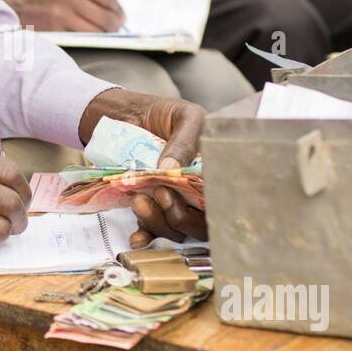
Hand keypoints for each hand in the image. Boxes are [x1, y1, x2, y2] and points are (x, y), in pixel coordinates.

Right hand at [3, 0, 124, 31]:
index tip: (120, 14)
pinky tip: (88, 37)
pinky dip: (89, 38)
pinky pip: (82, 36)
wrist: (7, 9)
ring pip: (97, 27)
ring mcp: (60, 11)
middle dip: (115, 23)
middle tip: (117, 28)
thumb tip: (113, 9)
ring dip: (104, 33)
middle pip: (105, 12)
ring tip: (104, 34)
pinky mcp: (55, 28)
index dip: (117, 7)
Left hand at [78, 88, 206, 247]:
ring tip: (139, 200)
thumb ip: (183, 141)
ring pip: (175, 229)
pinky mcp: (150, 206)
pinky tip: (136, 237)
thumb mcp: (184, 117)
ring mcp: (173, 201)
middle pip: (199, 223)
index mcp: (214, 172)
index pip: (221, 201)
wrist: (130, 114)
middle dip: (180, 216)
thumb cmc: (166, 113)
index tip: (186, 193)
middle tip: (160, 192)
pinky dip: (145, 236)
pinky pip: (152, 230)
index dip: (208, 207)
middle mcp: (197, 192)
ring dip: (158, 222)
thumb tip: (171, 171)